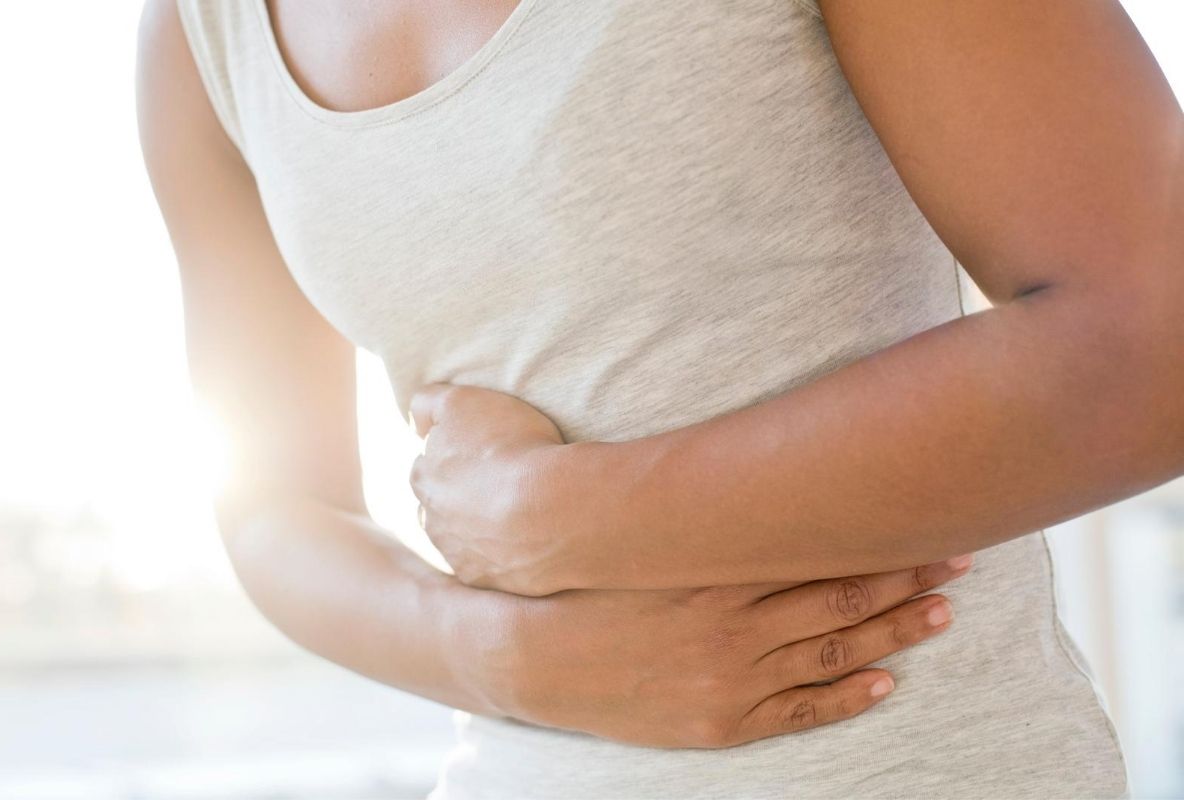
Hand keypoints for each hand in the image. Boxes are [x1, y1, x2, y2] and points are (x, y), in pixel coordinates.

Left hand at [408, 382, 566, 592]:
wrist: (552, 511)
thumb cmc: (509, 448)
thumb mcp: (462, 402)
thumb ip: (428, 403)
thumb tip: (415, 420)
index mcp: (423, 478)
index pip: (429, 464)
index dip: (457, 455)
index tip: (485, 451)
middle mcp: (433, 522)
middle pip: (444, 506)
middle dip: (465, 496)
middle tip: (505, 481)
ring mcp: (462, 557)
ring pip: (468, 539)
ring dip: (487, 528)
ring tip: (525, 513)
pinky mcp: (492, 582)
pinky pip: (498, 566)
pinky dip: (512, 553)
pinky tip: (536, 539)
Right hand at [463, 556, 970, 747]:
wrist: (533, 658)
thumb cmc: (588, 587)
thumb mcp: (641, 540)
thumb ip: (700, 515)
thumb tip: (754, 479)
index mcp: (715, 571)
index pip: (819, 549)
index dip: (880, 536)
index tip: (926, 516)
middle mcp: (734, 625)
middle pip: (842, 597)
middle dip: (906, 575)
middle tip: (960, 555)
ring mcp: (732, 679)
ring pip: (834, 653)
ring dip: (895, 632)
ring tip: (944, 612)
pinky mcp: (723, 722)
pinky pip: (801, 711)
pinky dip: (849, 697)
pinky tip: (889, 682)